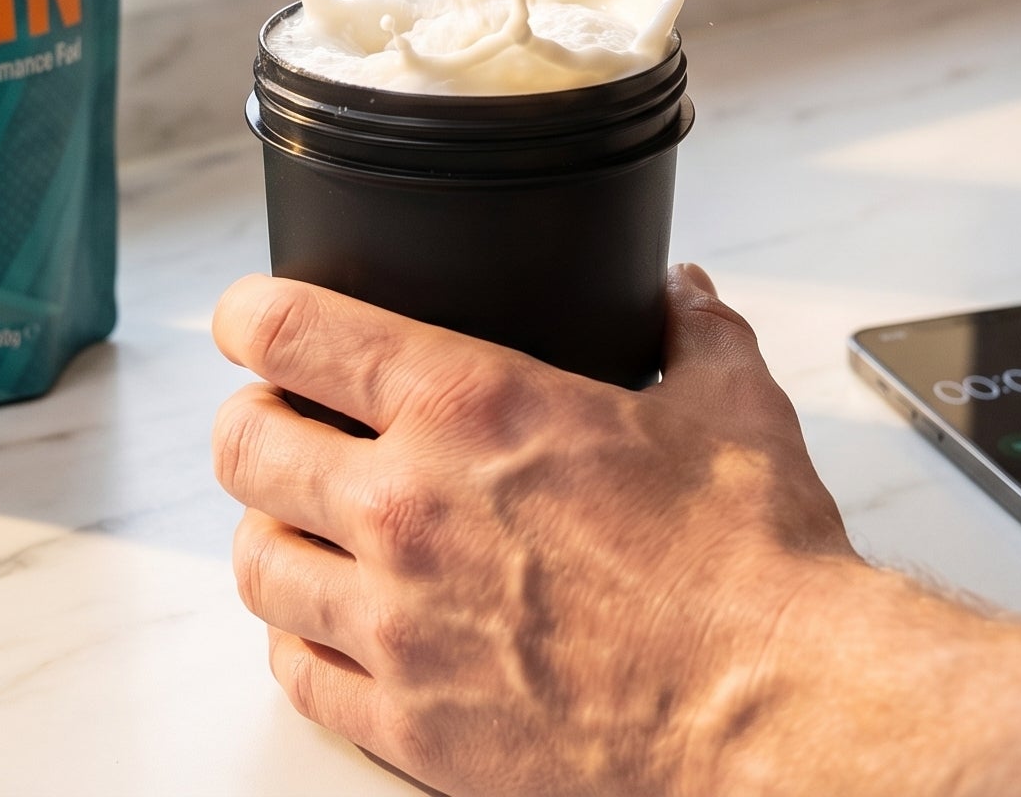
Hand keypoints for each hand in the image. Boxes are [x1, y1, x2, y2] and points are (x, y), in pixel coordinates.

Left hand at [208, 265, 863, 794]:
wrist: (776, 715)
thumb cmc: (755, 569)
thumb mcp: (735, 409)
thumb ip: (696, 334)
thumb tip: (683, 295)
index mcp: (473, 406)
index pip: (293, 332)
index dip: (251, 315)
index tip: (249, 319)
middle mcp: (410, 509)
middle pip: (245, 448)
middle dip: (252, 425)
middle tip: (275, 423)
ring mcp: (398, 624)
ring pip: (256, 563)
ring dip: (269, 533)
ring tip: (300, 526)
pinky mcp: (408, 726)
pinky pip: (296, 673)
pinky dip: (300, 641)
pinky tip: (329, 627)